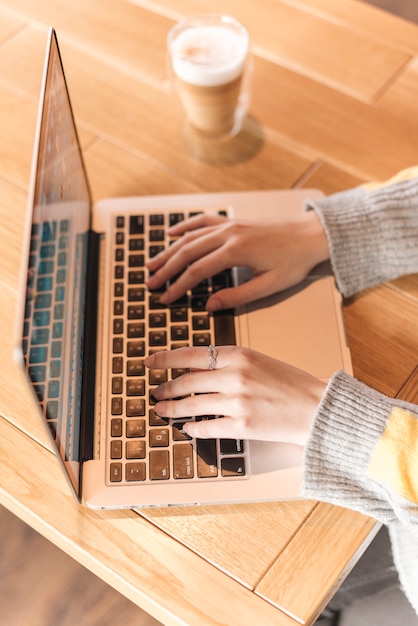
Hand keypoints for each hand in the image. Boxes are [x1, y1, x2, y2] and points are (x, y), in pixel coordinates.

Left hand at [144, 346, 325, 445]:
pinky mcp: (242, 426)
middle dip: (167, 388)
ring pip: (192, 405)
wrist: (317, 407)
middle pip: (187, 381)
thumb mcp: (259, 361)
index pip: (192, 355)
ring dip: (172, 408)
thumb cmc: (291, 383)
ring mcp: (237, 402)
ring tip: (162, 410)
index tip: (150, 362)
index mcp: (239, 354)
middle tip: (156, 392)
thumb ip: (229, 363)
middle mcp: (235, 375)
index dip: (166, 359)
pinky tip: (186, 428)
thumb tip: (196, 368)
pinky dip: (192, 428)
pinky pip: (206, 427)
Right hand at [146, 210, 328, 310]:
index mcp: (236, 251)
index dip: (177, 286)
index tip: (164, 298)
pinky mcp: (233, 221)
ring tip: (152, 264)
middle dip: (166, 269)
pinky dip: (185, 226)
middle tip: (150, 284)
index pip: (197, 271)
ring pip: (190, 236)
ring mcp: (229, 224)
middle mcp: (228, 234)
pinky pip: (202, 221)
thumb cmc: (294, 262)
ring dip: (169, 250)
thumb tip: (209, 305)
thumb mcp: (269, 286)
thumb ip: (237, 296)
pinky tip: (171, 233)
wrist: (312, 235)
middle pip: (187, 252)